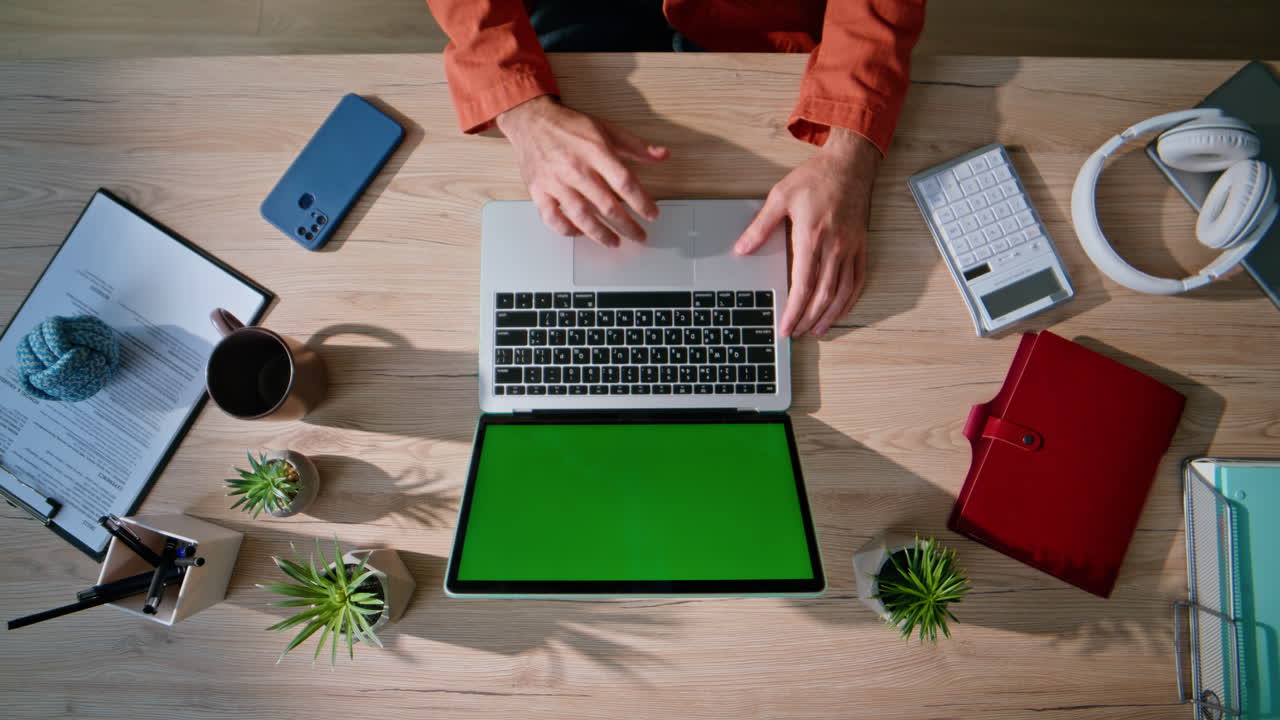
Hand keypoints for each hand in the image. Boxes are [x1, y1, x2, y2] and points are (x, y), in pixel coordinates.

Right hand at [496, 95, 669, 246]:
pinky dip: (567, 230)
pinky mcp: (538, 190)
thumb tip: (662, 155)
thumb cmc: (568, 126)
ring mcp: (555, 182)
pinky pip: (553, 218)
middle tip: (639, 236)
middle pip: (607, 205)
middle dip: (627, 226)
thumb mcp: (606, 128)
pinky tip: (580, 233)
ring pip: (581, 216)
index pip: (625, 182)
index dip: (642, 202)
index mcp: (596, 151)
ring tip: (614, 243)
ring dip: (600, 234)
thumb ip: (636, 145)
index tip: (652, 215)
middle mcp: (576, 168)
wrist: (531, 120)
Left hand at [733, 128, 880, 337]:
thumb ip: (761, 226)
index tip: (785, 327)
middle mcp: (834, 246)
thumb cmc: (815, 178)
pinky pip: (858, 279)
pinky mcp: (861, 245)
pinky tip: (839, 310)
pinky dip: (849, 300)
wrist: (850, 164)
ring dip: (829, 316)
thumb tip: (741, 249)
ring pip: (842, 292)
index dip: (793, 311)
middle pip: (823, 295)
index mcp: (812, 236)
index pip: (803, 285)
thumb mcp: (780, 196)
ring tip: (816, 330)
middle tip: (796, 334)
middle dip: (807, 319)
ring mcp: (850, 247)